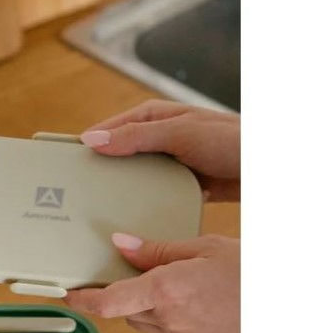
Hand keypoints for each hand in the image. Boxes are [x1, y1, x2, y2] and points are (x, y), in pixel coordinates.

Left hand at [65, 233, 239, 332]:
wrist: (288, 305)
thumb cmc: (251, 271)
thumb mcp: (204, 247)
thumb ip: (157, 249)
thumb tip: (121, 243)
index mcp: (165, 290)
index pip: (107, 301)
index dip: (81, 299)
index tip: (66, 293)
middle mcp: (168, 318)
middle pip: (123, 311)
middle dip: (117, 295)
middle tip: (119, 274)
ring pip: (143, 322)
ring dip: (140, 305)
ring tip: (161, 281)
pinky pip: (166, 330)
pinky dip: (164, 315)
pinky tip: (186, 297)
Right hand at [80, 100, 239, 201]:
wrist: (265, 167)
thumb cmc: (229, 140)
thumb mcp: (177, 134)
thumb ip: (136, 136)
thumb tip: (94, 139)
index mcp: (153, 117)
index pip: (108, 129)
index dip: (87, 144)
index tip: (66, 163)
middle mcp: (157, 138)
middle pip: (117, 154)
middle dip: (100, 170)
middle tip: (79, 190)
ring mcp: (168, 161)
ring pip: (133, 176)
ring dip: (121, 190)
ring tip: (102, 206)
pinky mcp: (179, 183)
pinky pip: (152, 193)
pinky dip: (143, 202)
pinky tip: (133, 215)